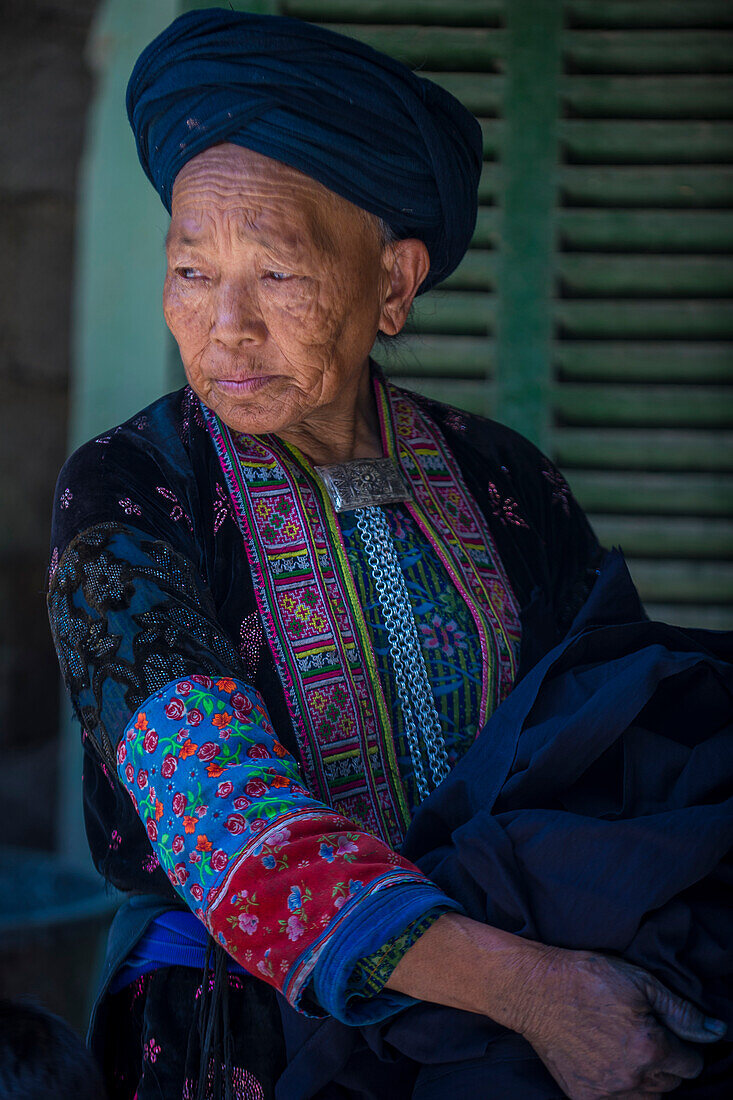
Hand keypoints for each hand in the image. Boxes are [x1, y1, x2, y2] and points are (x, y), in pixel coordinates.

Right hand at [516, 948, 725, 1098]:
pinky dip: (621, 1088)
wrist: (535, 990)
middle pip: (671, 1083)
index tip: (664, 1031)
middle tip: (641, 1035)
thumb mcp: (639, 981)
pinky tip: (608, 1062)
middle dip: (663, 1061)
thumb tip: (717, 1032)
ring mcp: (608, 1092)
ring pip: (649, 1098)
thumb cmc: (586, 978)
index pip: (691, 1065)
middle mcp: (632, 1077)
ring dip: (645, 1079)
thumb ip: (681, 1011)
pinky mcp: (586, 1098)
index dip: (682, 1045)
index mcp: (650, 1048)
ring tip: (625, 1049)